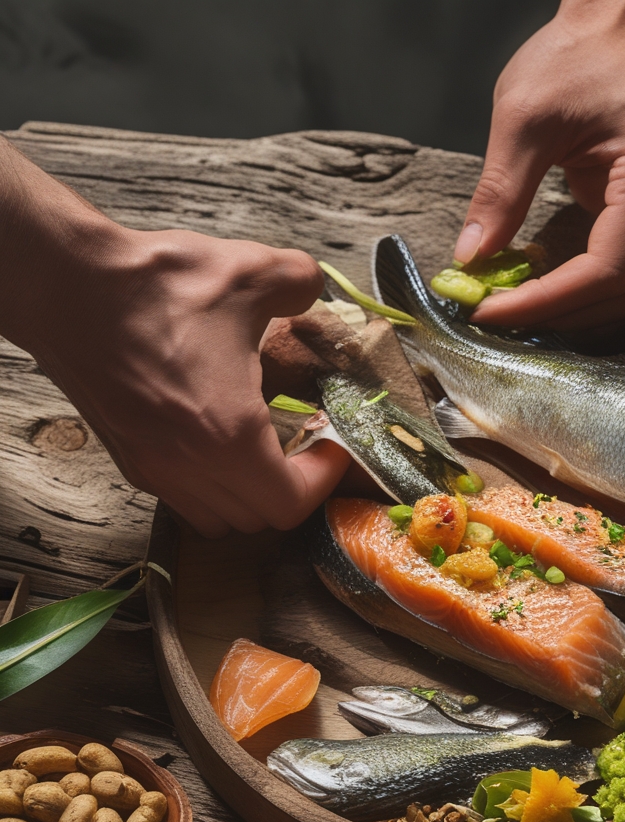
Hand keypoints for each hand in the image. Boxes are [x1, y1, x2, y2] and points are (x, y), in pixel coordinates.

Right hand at [0, 140, 348, 537]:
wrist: (63, 283)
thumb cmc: (155, 285)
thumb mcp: (250, 272)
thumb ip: (300, 281)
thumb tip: (312, 287)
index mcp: (229, 436)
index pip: (291, 504)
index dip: (325, 479)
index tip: (333, 444)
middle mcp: (189, 467)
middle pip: (257, 520)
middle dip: (292, 488)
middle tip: (305, 446)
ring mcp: (153, 468)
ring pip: (215, 519)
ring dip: (249, 497)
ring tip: (264, 449)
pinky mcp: (127, 457)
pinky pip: (180, 498)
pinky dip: (209, 486)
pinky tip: (216, 438)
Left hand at [455, 0, 624, 330]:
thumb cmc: (585, 50)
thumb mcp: (525, 115)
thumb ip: (499, 193)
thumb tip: (472, 259)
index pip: (607, 270)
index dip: (546, 303)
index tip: (492, 311)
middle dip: (568, 316)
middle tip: (509, 317)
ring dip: (592, 309)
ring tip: (534, 308)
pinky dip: (613, 287)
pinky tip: (568, 285)